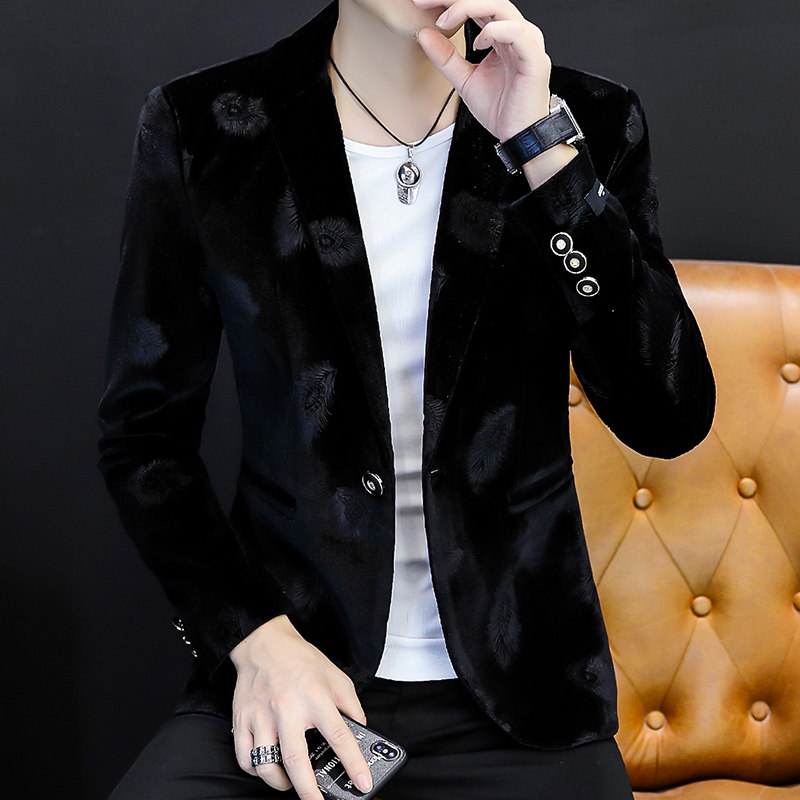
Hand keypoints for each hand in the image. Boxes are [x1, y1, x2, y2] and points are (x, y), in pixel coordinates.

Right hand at [229, 614, 373, 797]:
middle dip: (310, 791)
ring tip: (292, 784)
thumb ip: (351, 705)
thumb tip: (361, 732)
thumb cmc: (300, 659)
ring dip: (281, 783)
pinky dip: (256, 771)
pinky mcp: (243, 719)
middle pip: (297, 761)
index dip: (353, 763)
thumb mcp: (336, 677)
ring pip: (267, 765)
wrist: (264, 642)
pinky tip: (268, 768)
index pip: (339, 736)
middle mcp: (288, 708)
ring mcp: (262, 716)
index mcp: (315, 697)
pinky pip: (245, 758)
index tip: (362, 782)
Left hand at [413, 0, 551, 141]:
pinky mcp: (533, 57)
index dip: (449, 1)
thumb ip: (446, 58)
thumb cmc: (500, 109)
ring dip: (469, 7)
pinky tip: (478, 42)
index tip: (420, 3)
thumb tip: (424, 34)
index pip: (475, 5)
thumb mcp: (464, 80)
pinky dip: (493, 31)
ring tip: (445, 20)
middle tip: (426, 2)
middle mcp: (515, 33)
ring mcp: (527, 42)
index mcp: (501, 35)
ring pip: (500, 7)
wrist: (518, 135)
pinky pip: (515, 32)